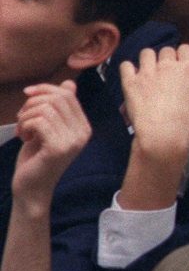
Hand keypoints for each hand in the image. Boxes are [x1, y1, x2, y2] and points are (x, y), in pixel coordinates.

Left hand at [11, 82, 90, 208]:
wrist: (31, 187)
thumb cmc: (36, 157)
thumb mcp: (47, 127)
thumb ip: (58, 107)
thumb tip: (69, 83)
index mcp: (83, 126)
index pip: (67, 94)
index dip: (44, 88)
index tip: (27, 95)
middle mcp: (83, 133)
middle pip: (57, 98)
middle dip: (32, 103)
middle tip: (22, 118)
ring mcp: (73, 141)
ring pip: (45, 109)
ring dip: (26, 116)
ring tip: (22, 129)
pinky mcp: (59, 148)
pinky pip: (39, 122)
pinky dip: (25, 125)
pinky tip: (23, 137)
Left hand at [116, 46, 188, 210]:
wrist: (163, 137)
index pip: (186, 48)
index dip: (185, 56)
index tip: (184, 67)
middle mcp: (167, 66)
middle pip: (166, 50)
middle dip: (167, 59)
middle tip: (168, 73)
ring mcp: (146, 73)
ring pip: (146, 53)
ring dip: (149, 60)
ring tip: (150, 73)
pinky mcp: (130, 82)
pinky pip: (126, 65)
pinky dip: (130, 69)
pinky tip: (134, 78)